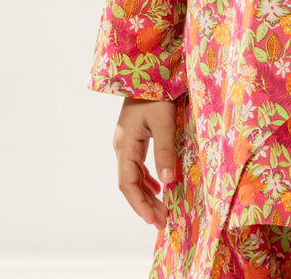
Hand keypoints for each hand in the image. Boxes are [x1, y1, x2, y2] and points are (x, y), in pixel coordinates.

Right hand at [113, 97, 178, 230]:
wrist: (147, 69)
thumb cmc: (156, 92)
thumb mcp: (163, 121)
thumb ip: (164, 150)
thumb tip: (168, 181)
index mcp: (125, 144)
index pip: (128, 183)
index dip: (140, 204)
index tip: (153, 220)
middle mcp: (122, 146)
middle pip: (130, 183)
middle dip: (145, 204)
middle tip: (162, 222)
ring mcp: (127, 141)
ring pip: (134, 175)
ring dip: (147, 193)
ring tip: (161, 210)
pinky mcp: (134, 136)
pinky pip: (137, 165)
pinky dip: (147, 179)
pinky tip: (158, 186)